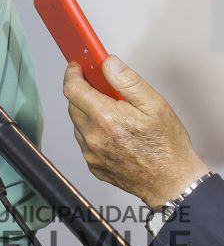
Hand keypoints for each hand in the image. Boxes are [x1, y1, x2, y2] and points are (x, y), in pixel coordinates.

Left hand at [62, 54, 208, 206]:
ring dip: (88, 114)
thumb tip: (108, 63)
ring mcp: (91, 153)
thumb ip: (127, 81)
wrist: (173, 182)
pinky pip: (85, 142)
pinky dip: (93, 133)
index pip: (73, 89)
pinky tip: (113, 134)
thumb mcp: (154, 105)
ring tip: (114, 116)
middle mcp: (93, 137)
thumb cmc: (167, 146)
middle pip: (73, 105)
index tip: (76, 67)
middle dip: (83, 94)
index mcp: (106, 119)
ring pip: (78, 124)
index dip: (72, 74)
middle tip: (102, 91)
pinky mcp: (93, 165)